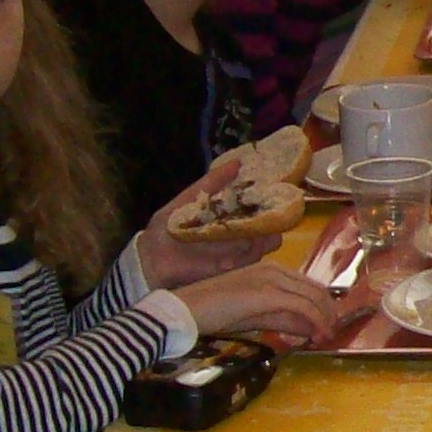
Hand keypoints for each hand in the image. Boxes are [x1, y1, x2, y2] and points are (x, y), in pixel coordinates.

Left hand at [134, 161, 266, 289]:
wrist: (151, 259)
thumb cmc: (168, 228)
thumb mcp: (188, 198)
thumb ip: (211, 182)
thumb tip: (238, 162)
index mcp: (229, 215)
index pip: (257, 205)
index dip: (270, 196)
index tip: (279, 184)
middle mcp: (238, 233)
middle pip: (270, 225)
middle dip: (278, 217)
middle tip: (278, 207)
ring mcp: (237, 252)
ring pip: (266, 243)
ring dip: (268, 235)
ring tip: (266, 227)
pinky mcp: (231, 269)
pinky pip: (250, 261)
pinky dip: (252, 252)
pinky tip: (250, 244)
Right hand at [174, 262, 343, 344]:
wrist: (184, 311)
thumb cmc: (213, 312)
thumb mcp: (254, 317)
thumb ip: (283, 320)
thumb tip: (311, 329)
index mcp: (270, 270)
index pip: (308, 285)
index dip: (323, 306)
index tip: (327, 326)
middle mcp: (273, 270)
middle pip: (316, 289)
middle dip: (328, 313)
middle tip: (330, 334)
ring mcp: (270, 280)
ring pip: (313, 297)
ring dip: (324, 320)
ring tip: (325, 338)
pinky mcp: (266, 294)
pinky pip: (302, 307)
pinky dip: (315, 322)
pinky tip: (317, 336)